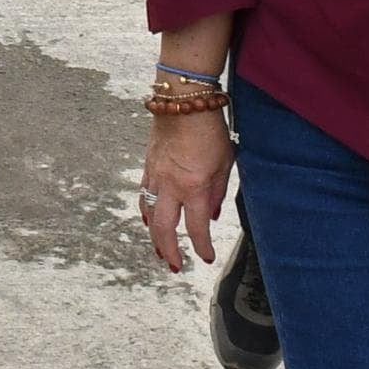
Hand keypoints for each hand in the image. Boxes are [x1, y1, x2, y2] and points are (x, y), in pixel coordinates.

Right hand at [141, 107, 230, 271]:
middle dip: (168, 251)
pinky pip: (143, 196)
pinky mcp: (148, 167)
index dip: (202, 247)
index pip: (197, 228)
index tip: (205, 257)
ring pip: (148, 215)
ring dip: (153, 236)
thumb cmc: (210, 129)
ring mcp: (155, 177)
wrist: (182, 101)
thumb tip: (212, 214)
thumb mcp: (225, 162)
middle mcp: (171, 186)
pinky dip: (146, 212)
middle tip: (174, 266)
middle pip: (164, 229)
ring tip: (159, 249)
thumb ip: (218, 191)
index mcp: (194, 186)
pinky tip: (149, 219)